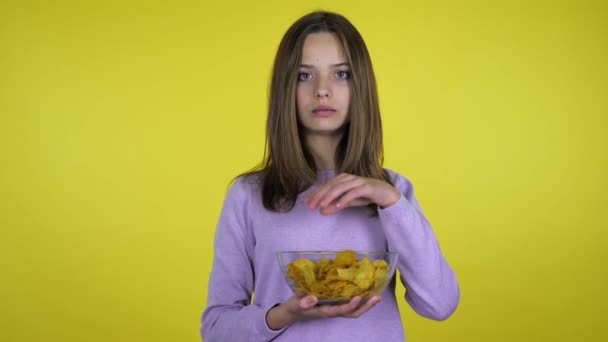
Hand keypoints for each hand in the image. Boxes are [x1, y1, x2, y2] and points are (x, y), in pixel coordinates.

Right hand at [266, 295, 381, 329]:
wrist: (292, 311)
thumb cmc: (294, 308)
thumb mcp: (296, 305)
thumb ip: (303, 302)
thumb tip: (313, 298)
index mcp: (325, 312)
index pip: (341, 310)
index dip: (351, 305)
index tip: (358, 296)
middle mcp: (333, 311)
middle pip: (353, 313)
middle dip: (366, 307)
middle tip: (377, 297)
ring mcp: (335, 307)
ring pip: (353, 309)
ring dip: (365, 303)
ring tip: (376, 294)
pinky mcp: (334, 302)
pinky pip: (349, 302)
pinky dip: (358, 297)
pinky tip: (363, 288)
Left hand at [304, 173, 400, 214]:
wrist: (386, 193)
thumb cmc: (365, 195)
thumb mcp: (348, 202)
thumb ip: (335, 206)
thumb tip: (321, 212)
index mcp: (342, 178)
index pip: (326, 186)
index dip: (315, 194)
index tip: (306, 203)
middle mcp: (348, 177)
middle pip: (330, 186)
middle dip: (319, 196)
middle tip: (311, 206)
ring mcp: (357, 181)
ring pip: (340, 188)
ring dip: (329, 197)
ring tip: (321, 206)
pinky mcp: (366, 186)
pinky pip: (353, 192)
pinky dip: (345, 199)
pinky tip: (338, 205)